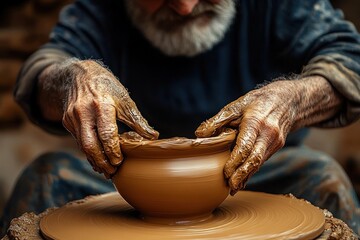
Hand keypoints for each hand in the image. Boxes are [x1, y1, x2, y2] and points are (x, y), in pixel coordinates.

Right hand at [61, 60, 158, 177]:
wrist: (78, 75)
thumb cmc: (106, 87)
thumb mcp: (124, 99)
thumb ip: (137, 120)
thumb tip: (153, 136)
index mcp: (101, 105)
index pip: (106, 134)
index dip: (113, 151)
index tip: (120, 162)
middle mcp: (83, 112)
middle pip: (90, 145)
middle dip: (102, 162)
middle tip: (112, 172)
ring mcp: (72, 117)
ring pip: (83, 146)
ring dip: (95, 160)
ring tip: (106, 170)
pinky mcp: (66, 121)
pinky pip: (79, 141)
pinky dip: (89, 152)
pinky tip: (98, 159)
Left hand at [195, 80, 303, 194]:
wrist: (287, 101)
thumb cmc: (256, 102)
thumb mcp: (236, 106)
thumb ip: (217, 120)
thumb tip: (199, 134)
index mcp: (256, 122)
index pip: (246, 146)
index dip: (235, 161)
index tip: (225, 173)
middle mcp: (268, 134)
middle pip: (255, 159)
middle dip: (242, 175)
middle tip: (230, 188)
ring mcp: (274, 142)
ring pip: (259, 163)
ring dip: (246, 176)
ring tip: (233, 188)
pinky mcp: (276, 147)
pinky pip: (262, 161)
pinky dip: (251, 171)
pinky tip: (242, 180)